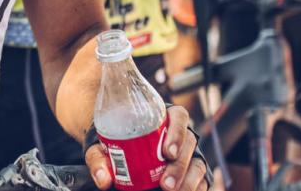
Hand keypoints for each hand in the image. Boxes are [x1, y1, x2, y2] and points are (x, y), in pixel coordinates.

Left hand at [86, 106, 209, 190]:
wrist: (123, 155)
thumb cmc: (116, 145)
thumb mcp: (103, 148)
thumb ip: (99, 159)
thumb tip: (103, 180)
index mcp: (164, 119)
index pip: (179, 117)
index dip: (177, 133)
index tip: (167, 152)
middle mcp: (181, 135)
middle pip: (189, 144)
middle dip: (180, 166)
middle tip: (166, 184)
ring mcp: (190, 154)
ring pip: (198, 165)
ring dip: (188, 180)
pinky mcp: (194, 172)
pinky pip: (202, 181)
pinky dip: (196, 188)